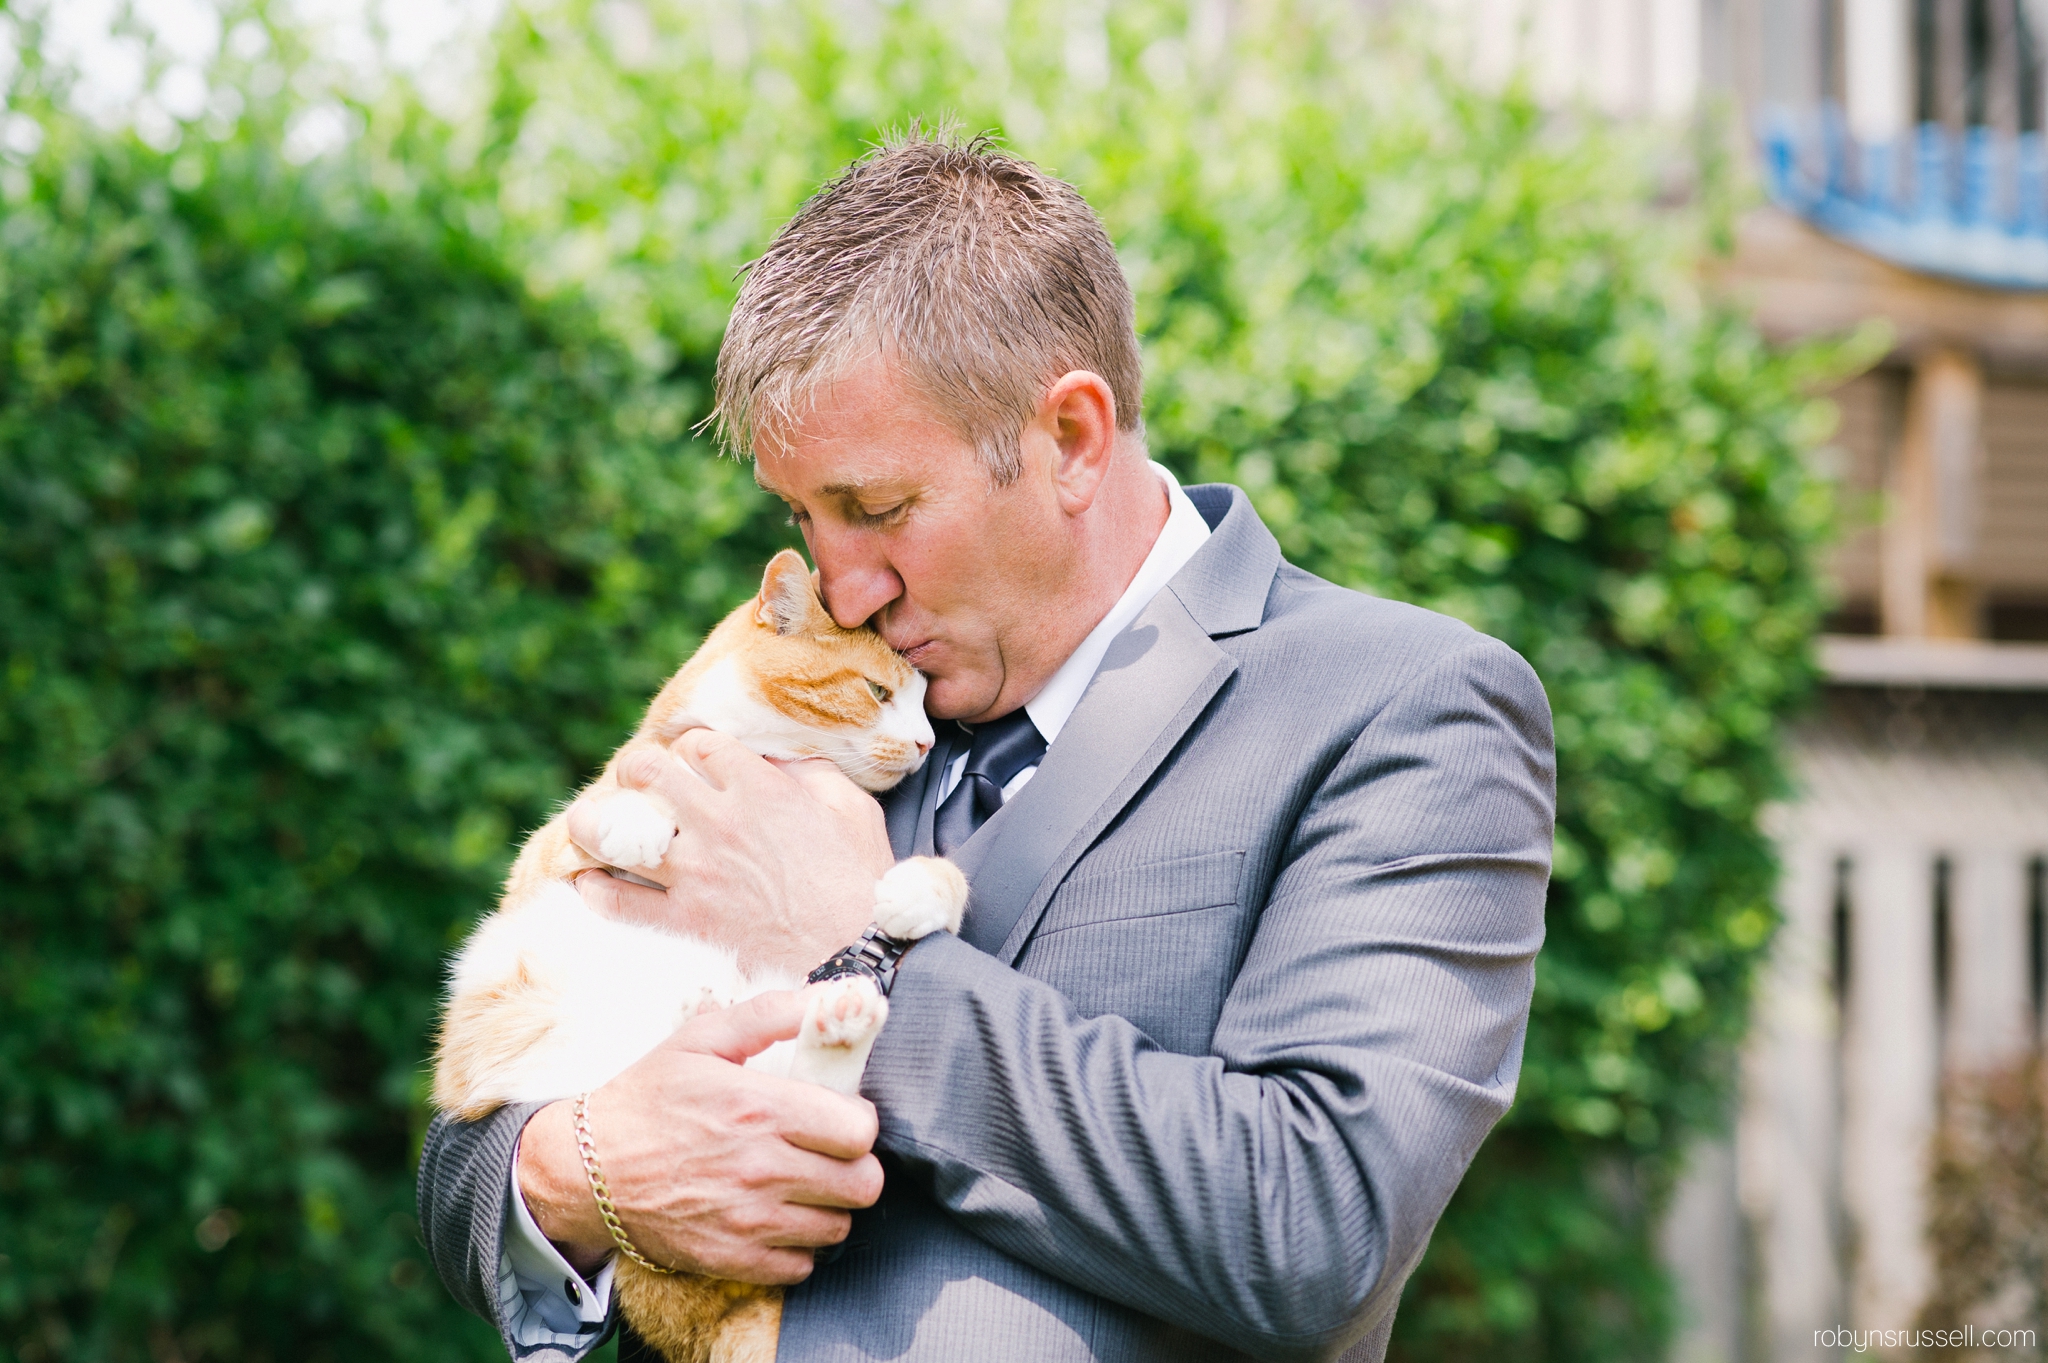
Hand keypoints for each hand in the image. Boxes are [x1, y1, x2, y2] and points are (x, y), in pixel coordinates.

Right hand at [517, 991, 883, 1282]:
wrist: (585, 1169)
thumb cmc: (647, 1098)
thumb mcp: (703, 1039)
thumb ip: (774, 1013)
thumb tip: (840, 994)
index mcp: (762, 1108)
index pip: (861, 1131)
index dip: (857, 1122)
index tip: (837, 1117)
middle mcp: (763, 1169)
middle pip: (863, 1184)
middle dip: (854, 1165)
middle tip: (827, 1154)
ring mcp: (749, 1222)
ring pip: (838, 1226)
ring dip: (829, 1206)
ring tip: (802, 1185)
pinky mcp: (732, 1261)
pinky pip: (802, 1267)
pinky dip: (798, 1247)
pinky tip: (776, 1219)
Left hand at [569, 731, 893, 975]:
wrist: (857, 956)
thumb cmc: (862, 881)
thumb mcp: (852, 808)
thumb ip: (811, 773)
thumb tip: (778, 758)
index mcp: (759, 788)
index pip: (697, 743)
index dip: (693, 748)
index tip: (697, 763)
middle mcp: (717, 823)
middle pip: (643, 770)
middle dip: (635, 770)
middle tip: (641, 785)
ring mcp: (694, 873)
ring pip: (612, 830)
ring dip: (597, 822)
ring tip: (598, 825)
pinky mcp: (684, 920)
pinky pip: (615, 899)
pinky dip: (596, 887)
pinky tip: (594, 880)